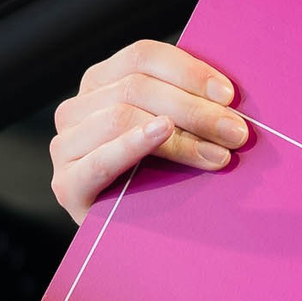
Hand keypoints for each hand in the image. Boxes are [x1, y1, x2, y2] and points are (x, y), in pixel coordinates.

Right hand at [49, 40, 249, 220]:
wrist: (131, 243)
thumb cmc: (157, 179)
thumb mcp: (170, 133)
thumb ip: (183, 105)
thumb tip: (228, 95)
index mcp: (101, 82)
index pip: (143, 56)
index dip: (188, 71)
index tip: (228, 95)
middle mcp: (76, 108)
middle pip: (137, 87)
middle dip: (194, 109)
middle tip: (235, 131)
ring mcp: (65, 146)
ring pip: (121, 116)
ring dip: (179, 135)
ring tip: (218, 154)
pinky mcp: (66, 185)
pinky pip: (101, 159)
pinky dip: (133, 144)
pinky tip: (161, 135)